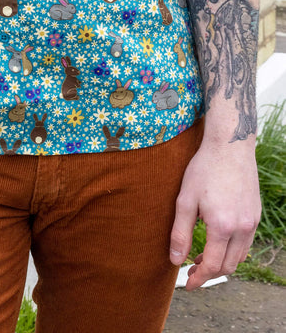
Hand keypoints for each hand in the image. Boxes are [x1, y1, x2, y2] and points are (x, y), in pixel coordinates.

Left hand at [169, 136, 259, 289]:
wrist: (229, 148)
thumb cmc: (203, 170)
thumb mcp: (184, 200)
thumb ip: (180, 232)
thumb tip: (175, 260)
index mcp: (222, 226)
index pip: (212, 265)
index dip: (199, 278)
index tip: (189, 284)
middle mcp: (241, 228)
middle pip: (228, 265)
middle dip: (210, 273)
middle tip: (192, 271)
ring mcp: (252, 223)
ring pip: (239, 256)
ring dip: (222, 263)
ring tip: (202, 258)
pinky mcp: (255, 215)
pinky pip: (246, 243)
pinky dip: (232, 250)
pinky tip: (217, 242)